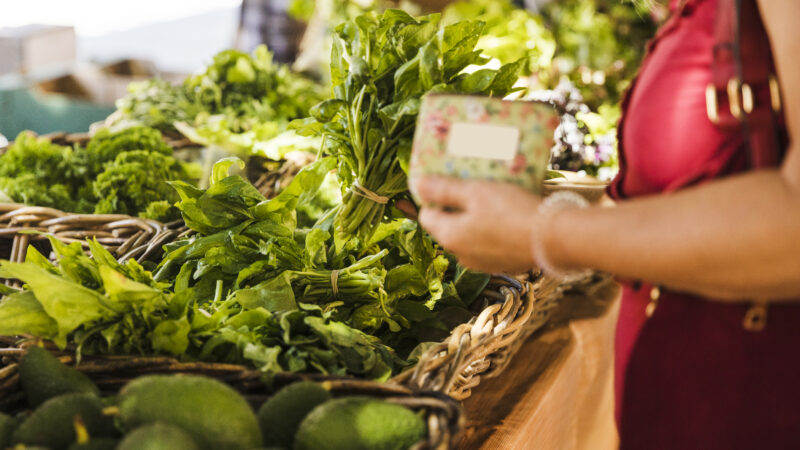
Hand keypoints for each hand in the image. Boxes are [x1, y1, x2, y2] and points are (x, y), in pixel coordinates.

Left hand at [415, 176, 541, 273]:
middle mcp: (460, 255)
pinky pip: (488, 244)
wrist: (552, 239)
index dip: (433, 197)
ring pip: (469, 236)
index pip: (426, 216)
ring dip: (475, 219)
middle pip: (448, 226)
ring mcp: (481, 264)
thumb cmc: (510, 211)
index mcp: (449, 236)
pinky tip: (508, 217)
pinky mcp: (501, 265)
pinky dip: (492, 231)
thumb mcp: (475, 192)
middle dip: (456, 208)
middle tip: (472, 187)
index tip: (447, 182)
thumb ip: (444, 190)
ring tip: (493, 199)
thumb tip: (417, 186)